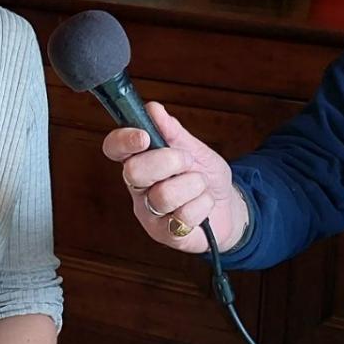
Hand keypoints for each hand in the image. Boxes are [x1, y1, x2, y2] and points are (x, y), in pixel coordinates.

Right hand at [101, 102, 248, 253]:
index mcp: (140, 161)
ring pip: (163, 195)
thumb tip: (153, 109)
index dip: (123, 140)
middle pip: (134, 172)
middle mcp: (138, 189)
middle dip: (168, 161)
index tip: (144, 136)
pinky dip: (203, 205)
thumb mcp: (195, 150)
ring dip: (193, 185)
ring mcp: (149, 213)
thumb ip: (173, 132)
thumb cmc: (206, 179)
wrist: (228, 210)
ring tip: (200, 186)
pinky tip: (204, 205)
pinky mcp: (165, 234)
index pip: (115, 148)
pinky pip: (182, 216)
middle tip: (186, 161)